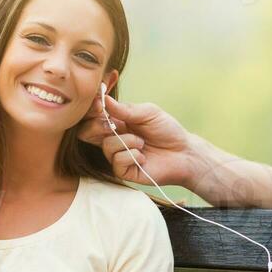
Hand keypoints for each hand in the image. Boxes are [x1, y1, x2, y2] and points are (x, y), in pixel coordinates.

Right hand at [76, 92, 196, 186]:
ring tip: (142, 143)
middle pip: (87, 133)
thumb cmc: (167, 131)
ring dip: (127, 141)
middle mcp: (113, 139)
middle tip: (115, 124)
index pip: (92, 117)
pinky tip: (143, 157)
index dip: (90, 111)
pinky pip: (117, 162)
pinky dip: (132, 156)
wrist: (184, 153)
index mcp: (116, 122)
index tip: (100, 105)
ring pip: (106, 146)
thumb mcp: (149, 113)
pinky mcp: (124, 172)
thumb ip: (126, 109)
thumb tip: (106, 100)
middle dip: (98, 126)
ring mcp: (117, 156)